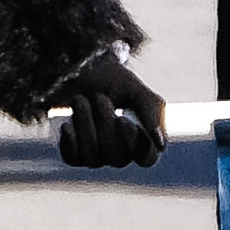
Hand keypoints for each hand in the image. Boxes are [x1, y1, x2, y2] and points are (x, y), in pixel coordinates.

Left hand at [52, 48, 168, 167]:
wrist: (78, 69)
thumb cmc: (112, 79)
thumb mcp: (135, 89)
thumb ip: (151, 112)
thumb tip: (161, 143)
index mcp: (143, 139)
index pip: (148, 158)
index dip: (134, 143)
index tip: (122, 118)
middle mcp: (122, 153)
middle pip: (118, 159)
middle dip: (105, 125)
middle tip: (99, 97)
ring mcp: (98, 157)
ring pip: (94, 159)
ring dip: (85, 125)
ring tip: (80, 99)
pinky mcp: (75, 156)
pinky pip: (73, 159)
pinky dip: (71, 139)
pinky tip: (68, 123)